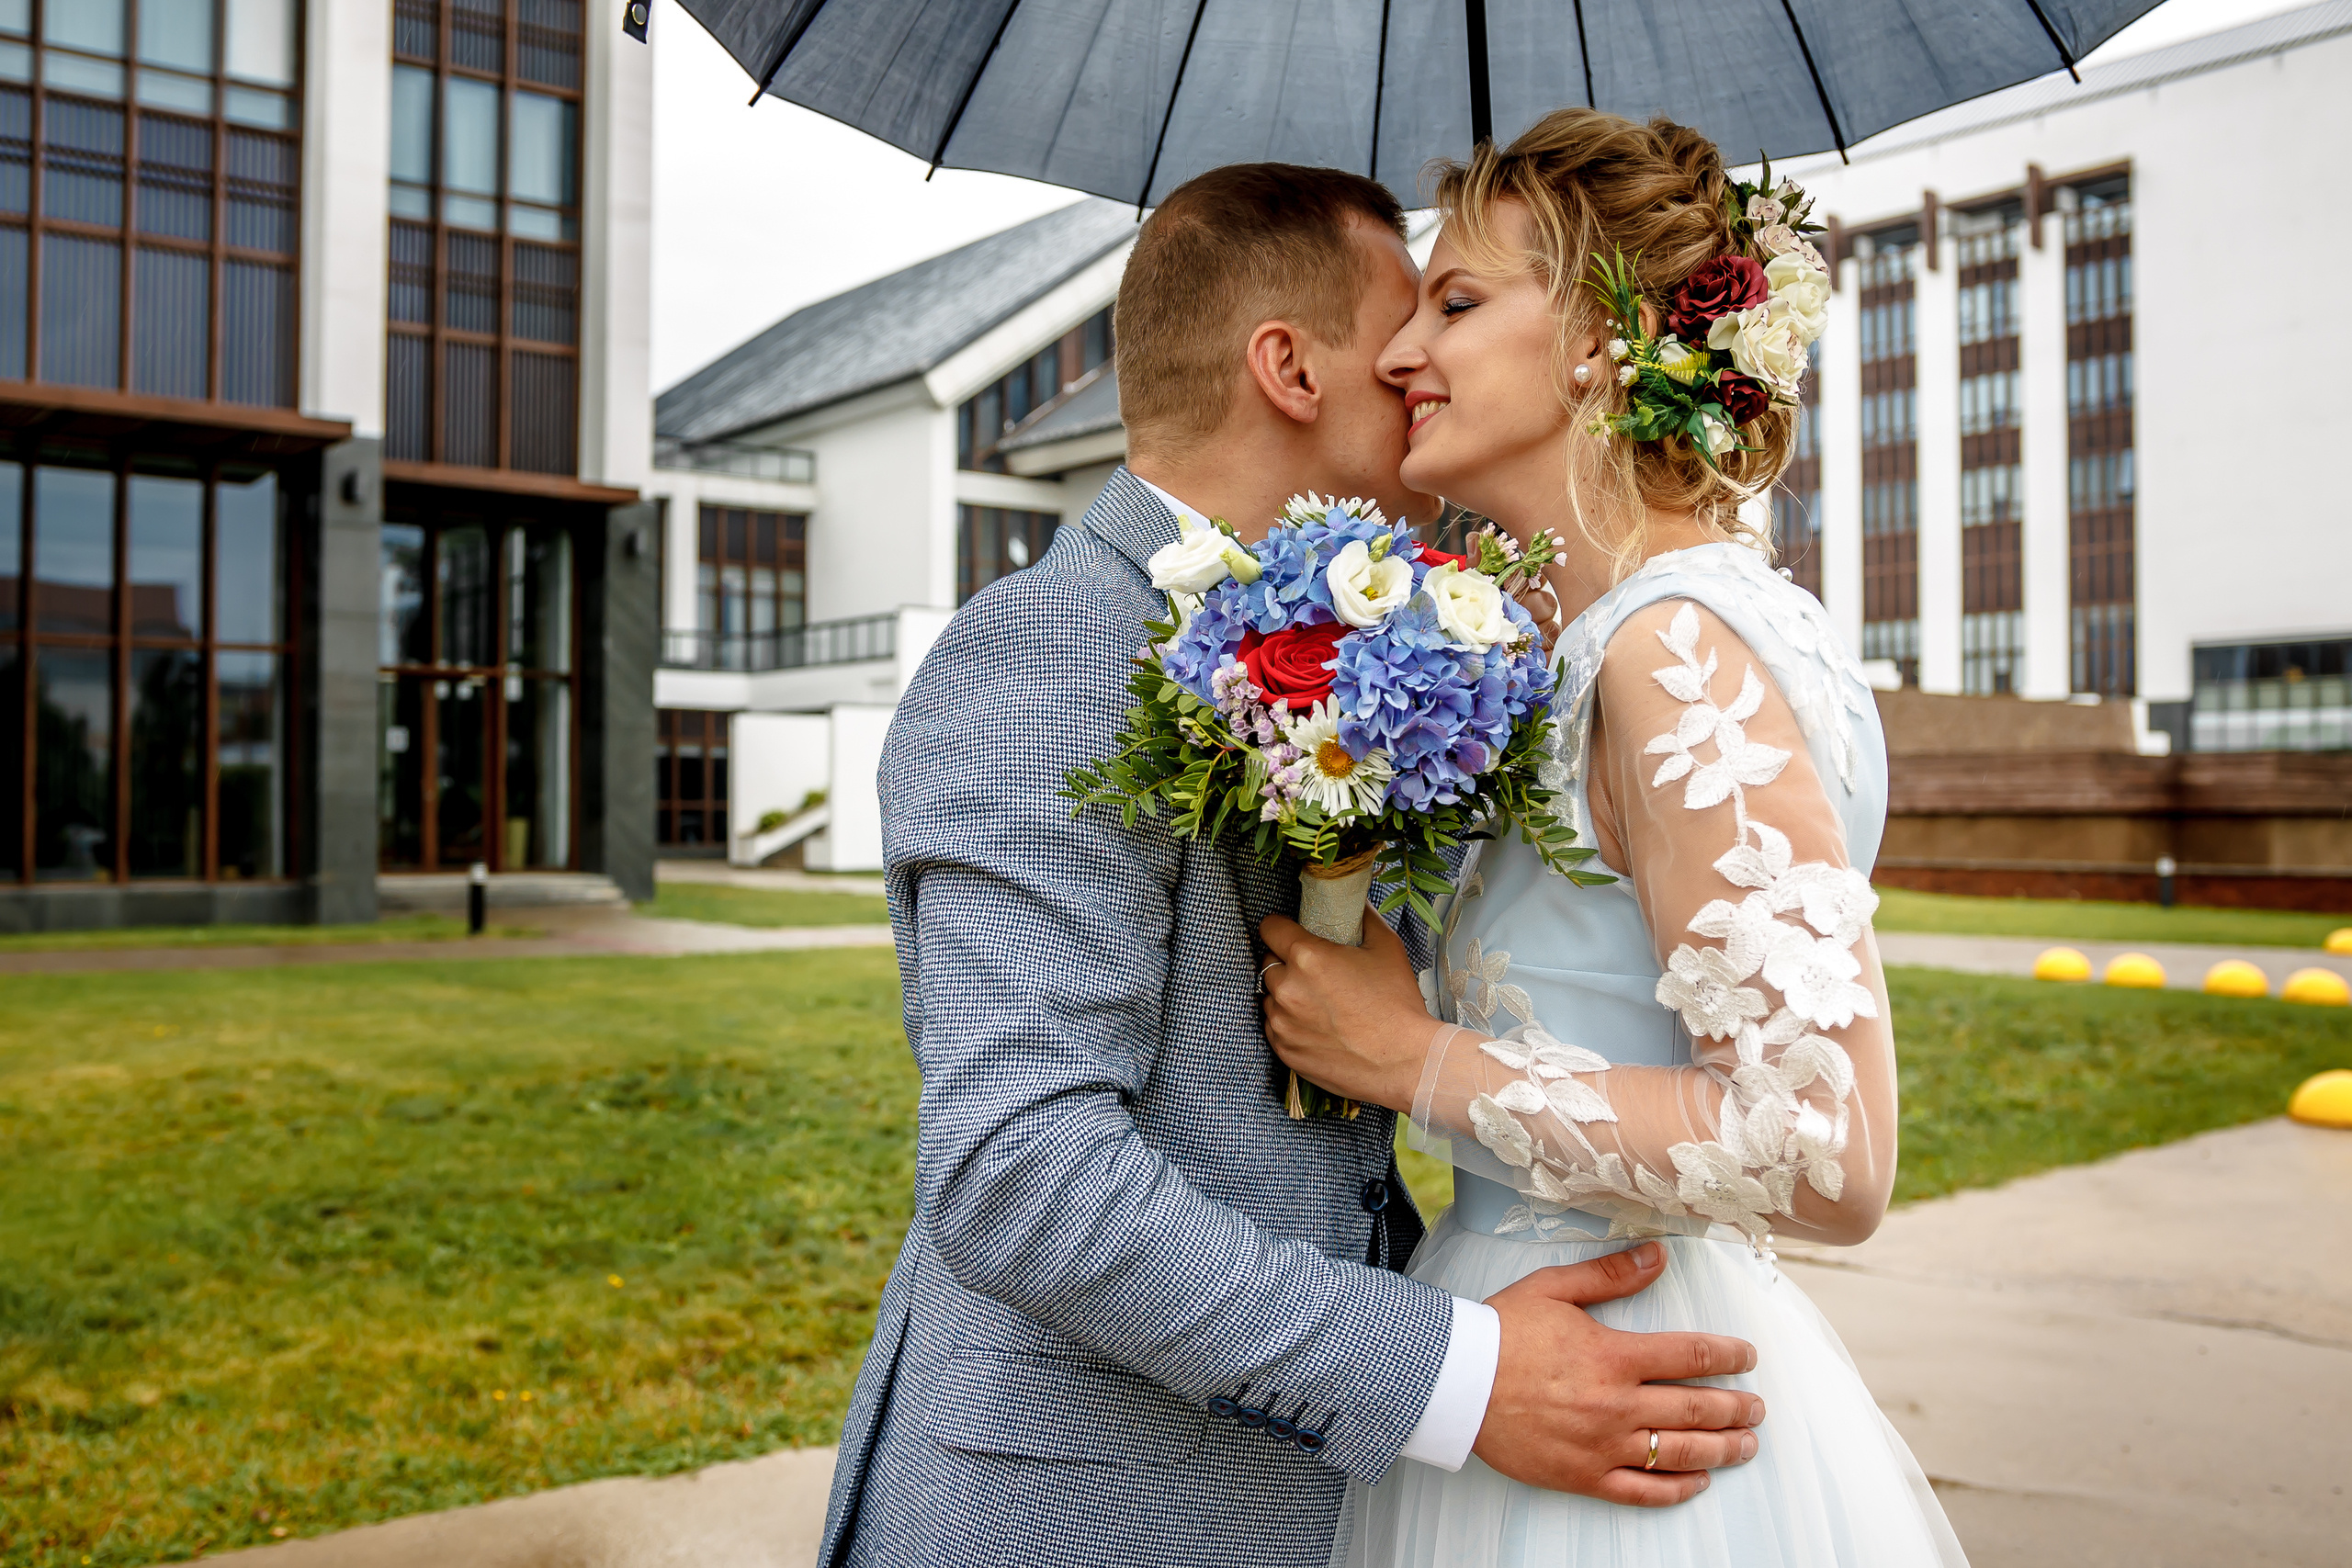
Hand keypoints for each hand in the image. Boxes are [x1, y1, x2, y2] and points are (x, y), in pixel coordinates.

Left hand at [1258, 908, 1438, 1113]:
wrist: (1403, 1061)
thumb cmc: (1397, 1004)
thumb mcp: (1387, 947)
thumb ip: (1364, 918)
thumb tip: (1355, 903)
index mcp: (1307, 957)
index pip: (1270, 928)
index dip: (1280, 926)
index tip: (1290, 931)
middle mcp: (1287, 989)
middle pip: (1268, 962)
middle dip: (1285, 961)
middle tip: (1313, 970)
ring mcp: (1282, 1023)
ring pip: (1269, 996)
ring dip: (1285, 993)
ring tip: (1317, 1001)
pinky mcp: (1285, 1050)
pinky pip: (1274, 1026)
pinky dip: (1288, 1022)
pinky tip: (1316, 1024)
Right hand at [1477, 1243, 1762, 1504]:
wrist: (1454, 1381)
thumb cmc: (1501, 1331)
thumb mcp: (1554, 1288)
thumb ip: (1611, 1275)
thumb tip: (1657, 1257)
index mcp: (1613, 1356)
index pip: (1692, 1357)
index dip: (1729, 1356)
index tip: (1747, 1356)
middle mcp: (1616, 1405)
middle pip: (1697, 1409)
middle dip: (1737, 1408)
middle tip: (1758, 1407)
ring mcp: (1602, 1446)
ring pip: (1679, 1454)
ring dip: (1721, 1450)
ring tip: (1745, 1445)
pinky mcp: (1583, 1476)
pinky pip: (1642, 1492)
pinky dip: (1676, 1490)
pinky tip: (1697, 1483)